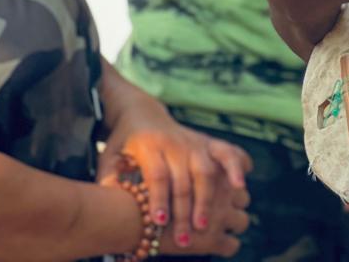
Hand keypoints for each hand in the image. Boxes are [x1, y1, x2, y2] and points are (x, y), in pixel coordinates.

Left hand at [100, 104, 249, 252]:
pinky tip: (240, 185)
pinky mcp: (208, 141)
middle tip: (182, 238)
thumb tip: (110, 200)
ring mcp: (195, 141)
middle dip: (184, 211)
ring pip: (206, 171)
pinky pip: (227, 152)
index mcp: (149, 145)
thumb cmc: (122, 143)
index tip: (159, 222)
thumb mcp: (108, 158)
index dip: (159, 198)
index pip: (158, 174)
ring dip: (206, 199)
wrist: (141, 111)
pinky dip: (236, 166)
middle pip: (184, 179)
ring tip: (204, 225)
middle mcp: (175, 143)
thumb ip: (109, 178)